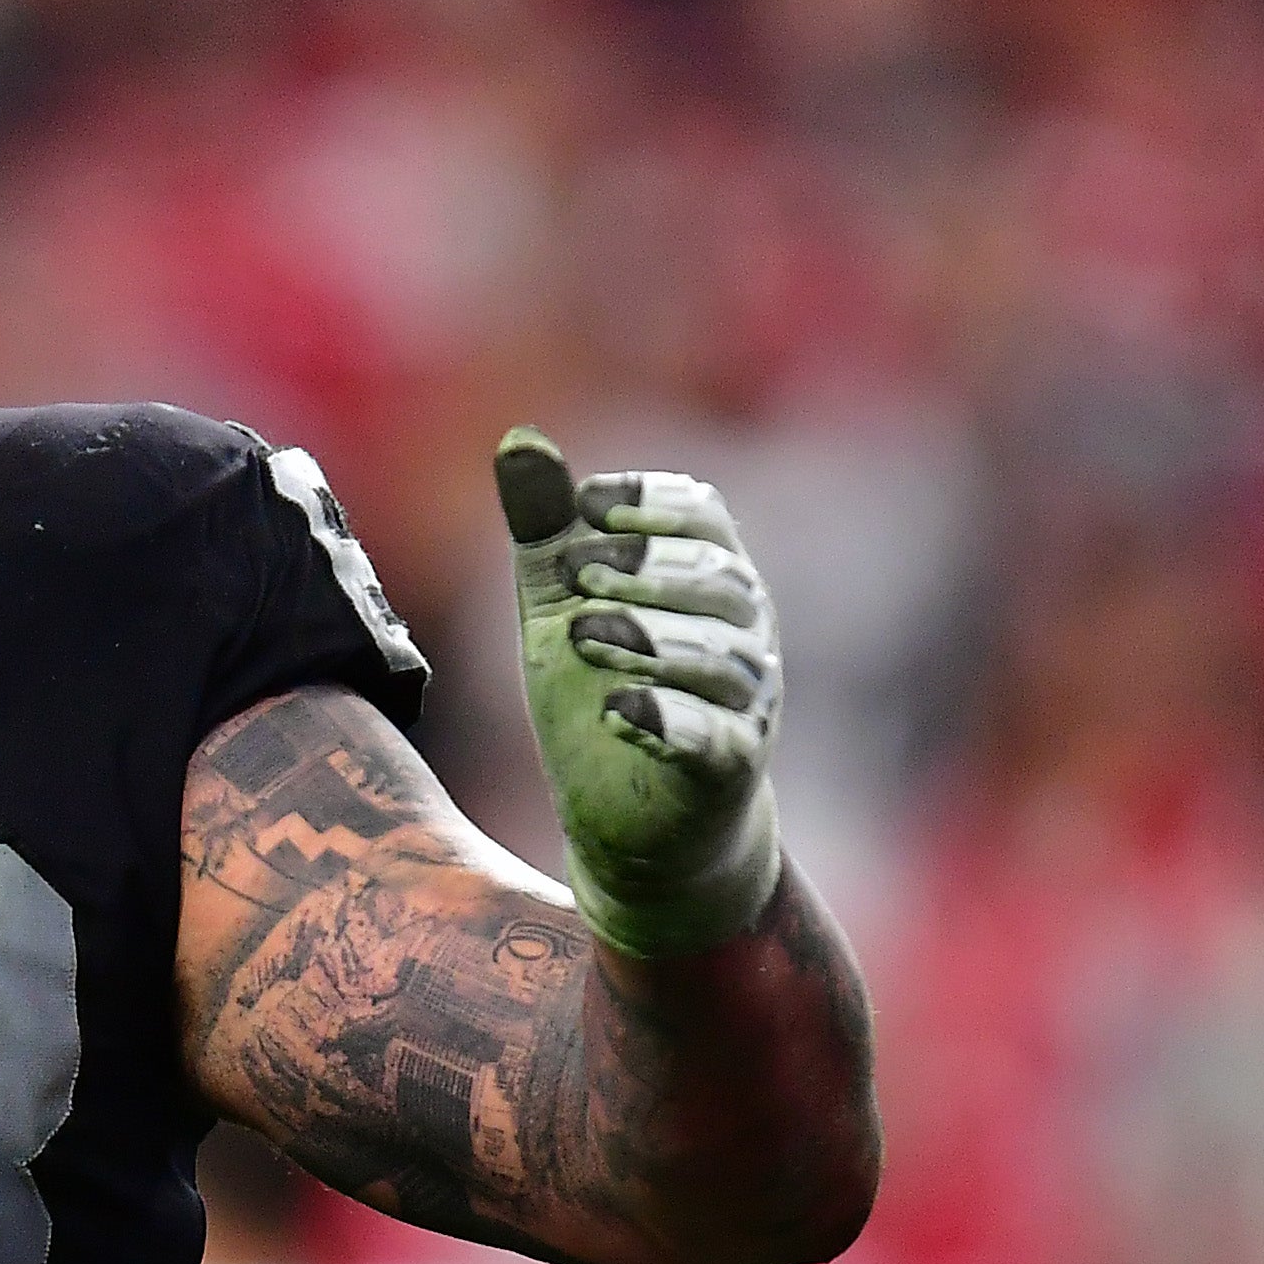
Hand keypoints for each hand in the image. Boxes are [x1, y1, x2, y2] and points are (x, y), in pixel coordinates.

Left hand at [495, 430, 786, 959]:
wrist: (636, 824)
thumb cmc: (605, 696)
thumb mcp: (560, 609)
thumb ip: (547, 531)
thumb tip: (519, 439)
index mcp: (707, 578)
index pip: (705, 516)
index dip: (654, 502)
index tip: (589, 504)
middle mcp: (742, 632)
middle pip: (717, 578)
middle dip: (647, 568)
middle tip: (579, 573)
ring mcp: (745, 702)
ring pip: (720, 655)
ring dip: (650, 640)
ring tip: (583, 637)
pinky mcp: (728, 768)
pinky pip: (714, 737)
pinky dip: (667, 722)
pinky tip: (617, 712)